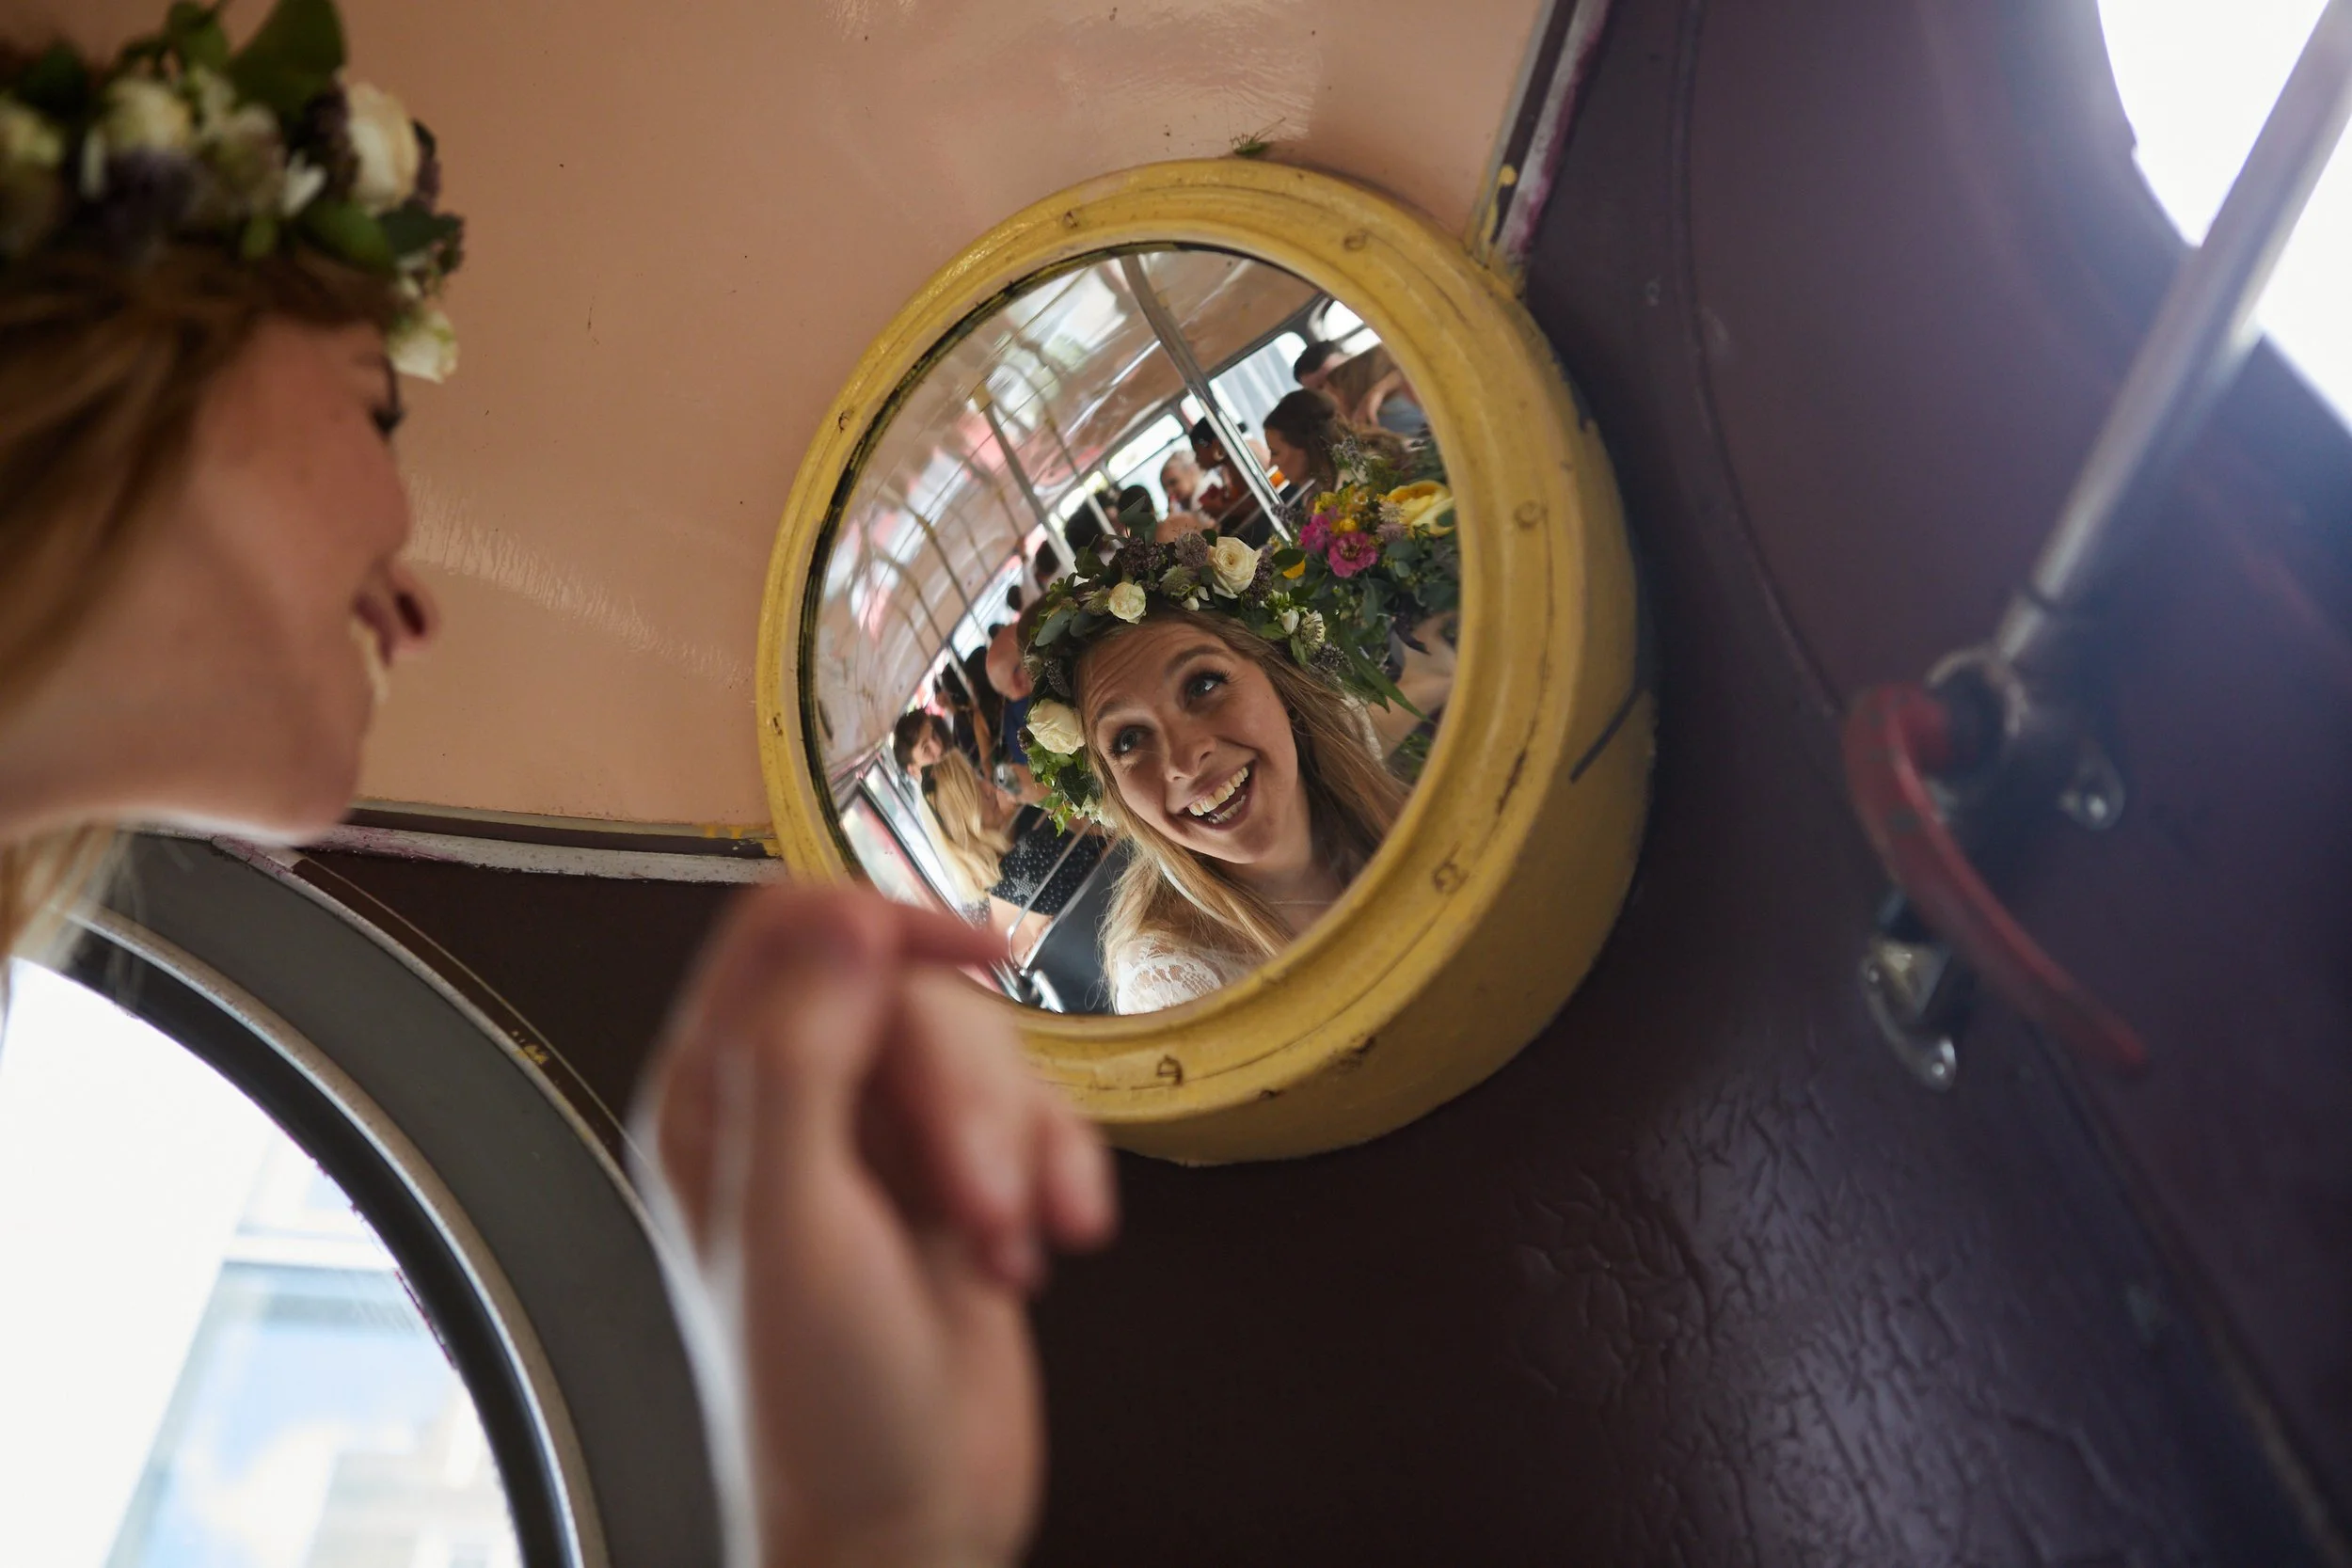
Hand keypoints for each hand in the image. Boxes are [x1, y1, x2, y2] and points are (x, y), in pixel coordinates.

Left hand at [633, 885, 1117, 1567]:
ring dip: (1016, 1146)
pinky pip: (1038, 1114)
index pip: (788, 929)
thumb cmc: (817, 1409)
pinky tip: (1044, 1242)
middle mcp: (798, 1106)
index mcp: (718, 1097)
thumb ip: (800, 1056)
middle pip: (909, 994)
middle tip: (974, 1193)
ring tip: (1003, 1240)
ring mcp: (884, 1144)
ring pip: (981, 1052)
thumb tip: (838, 921)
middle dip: (966, 1094)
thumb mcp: (793, 1222)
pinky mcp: (961, 1181)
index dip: (877, 921)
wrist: (904, 1526)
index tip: (959, 959)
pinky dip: (1058, 1173)